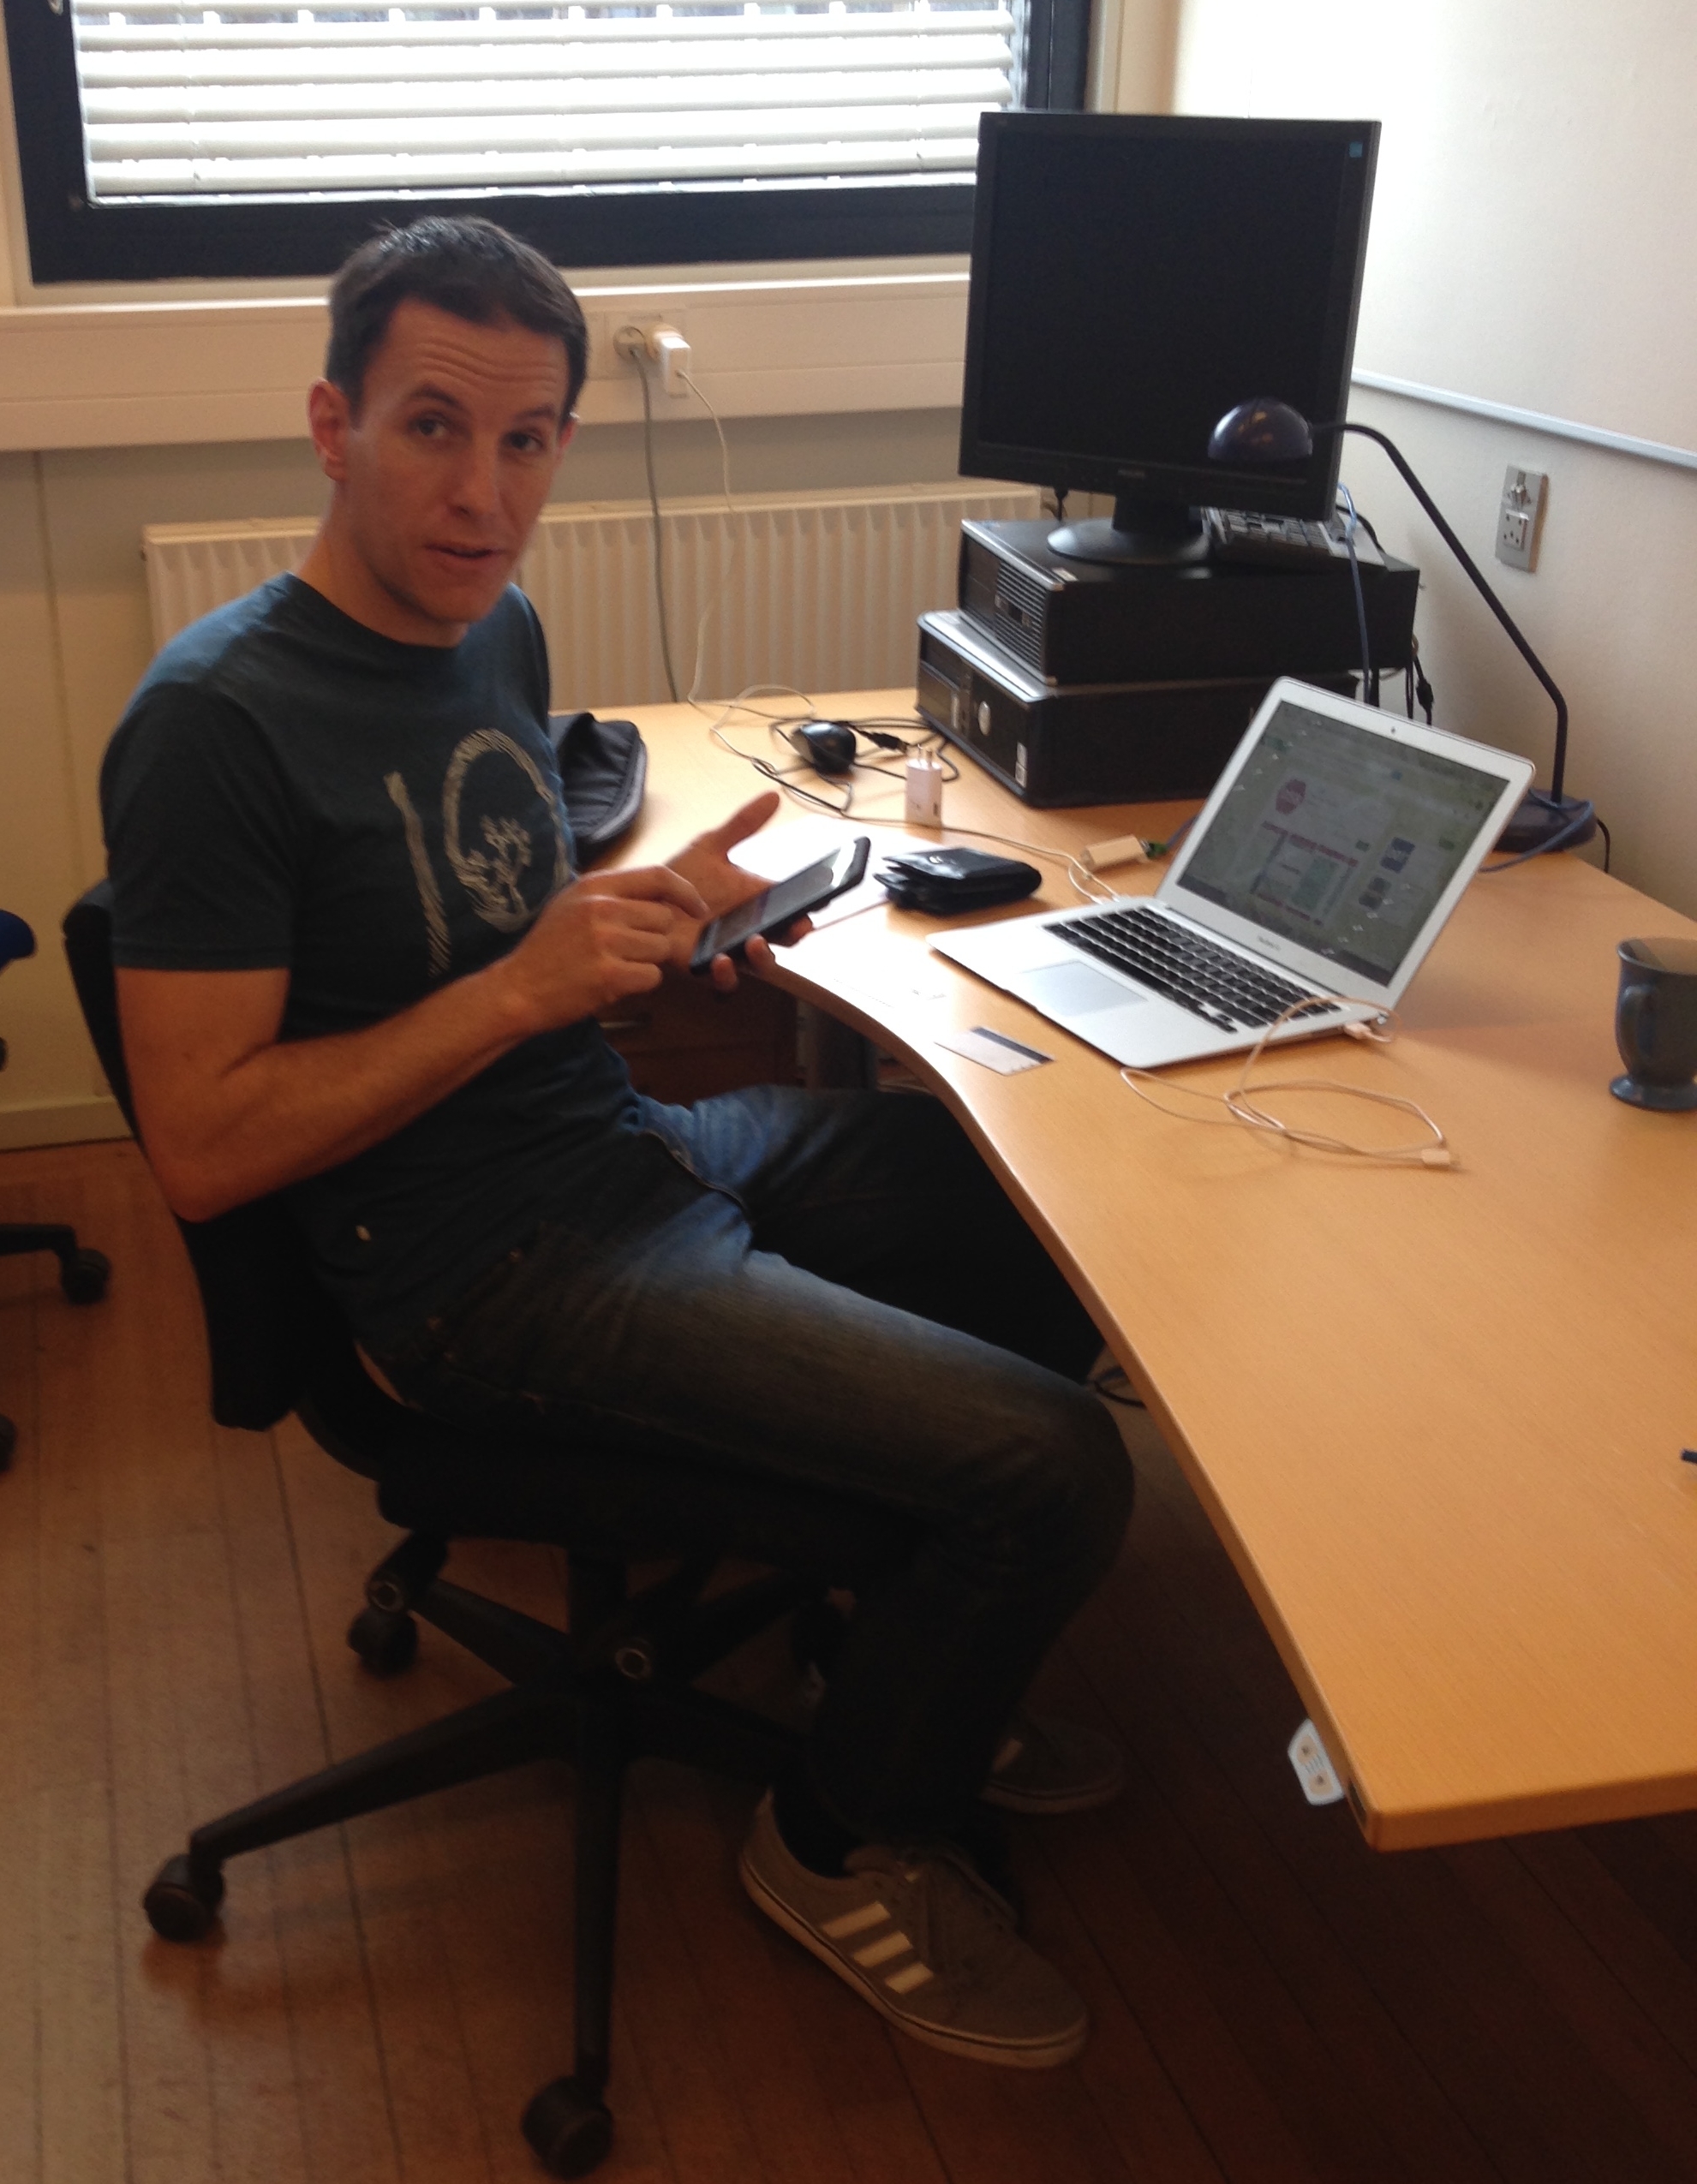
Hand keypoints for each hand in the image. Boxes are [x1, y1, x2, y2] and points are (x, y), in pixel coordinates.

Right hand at [496, 863, 706, 1030]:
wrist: (517, 989)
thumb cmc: (548, 950)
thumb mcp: (573, 905)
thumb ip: (613, 897)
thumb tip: (661, 898)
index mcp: (595, 886)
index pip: (658, 876)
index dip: (685, 892)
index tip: (697, 908)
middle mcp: (602, 908)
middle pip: (664, 919)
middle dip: (654, 939)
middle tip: (625, 952)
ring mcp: (606, 941)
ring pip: (661, 950)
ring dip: (645, 963)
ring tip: (613, 966)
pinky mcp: (610, 974)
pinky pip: (652, 976)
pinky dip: (638, 984)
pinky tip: (611, 984)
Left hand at [668, 791, 812, 988]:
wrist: (641, 899)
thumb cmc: (681, 877)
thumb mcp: (710, 846)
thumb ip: (742, 825)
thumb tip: (773, 796)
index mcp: (755, 902)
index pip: (791, 910)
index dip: (807, 911)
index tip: (817, 903)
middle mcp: (748, 929)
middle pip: (784, 941)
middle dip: (794, 936)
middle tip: (799, 926)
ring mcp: (729, 950)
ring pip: (760, 965)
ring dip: (764, 957)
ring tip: (757, 942)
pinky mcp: (705, 967)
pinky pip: (724, 982)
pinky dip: (727, 976)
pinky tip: (721, 960)